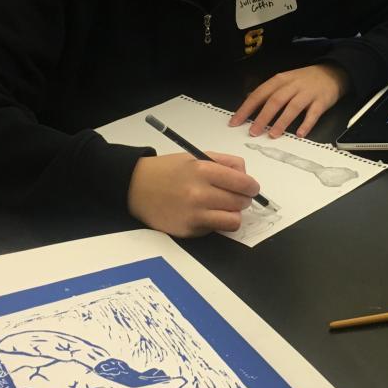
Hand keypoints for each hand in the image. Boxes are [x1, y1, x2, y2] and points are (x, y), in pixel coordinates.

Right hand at [127, 152, 259, 236]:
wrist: (136, 187)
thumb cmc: (169, 170)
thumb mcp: (195, 157)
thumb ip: (224, 163)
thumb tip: (246, 177)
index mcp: (203, 170)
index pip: (243, 182)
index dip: (252, 187)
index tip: (251, 188)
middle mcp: (199, 194)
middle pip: (240, 202)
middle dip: (243, 200)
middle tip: (237, 197)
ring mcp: (194, 215)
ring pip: (233, 221)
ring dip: (233, 215)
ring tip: (224, 208)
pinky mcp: (188, 231)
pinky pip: (215, 229)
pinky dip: (215, 223)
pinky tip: (204, 214)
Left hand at [230, 64, 347, 138]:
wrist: (331, 73)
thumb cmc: (304, 80)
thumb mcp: (284, 80)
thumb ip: (269, 91)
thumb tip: (249, 101)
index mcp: (280, 80)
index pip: (259, 94)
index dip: (246, 108)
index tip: (235, 122)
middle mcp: (292, 86)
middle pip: (275, 101)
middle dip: (262, 117)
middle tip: (253, 132)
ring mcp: (307, 93)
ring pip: (292, 107)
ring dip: (282, 122)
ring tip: (273, 135)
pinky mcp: (321, 101)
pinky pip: (313, 114)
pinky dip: (306, 124)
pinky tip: (300, 134)